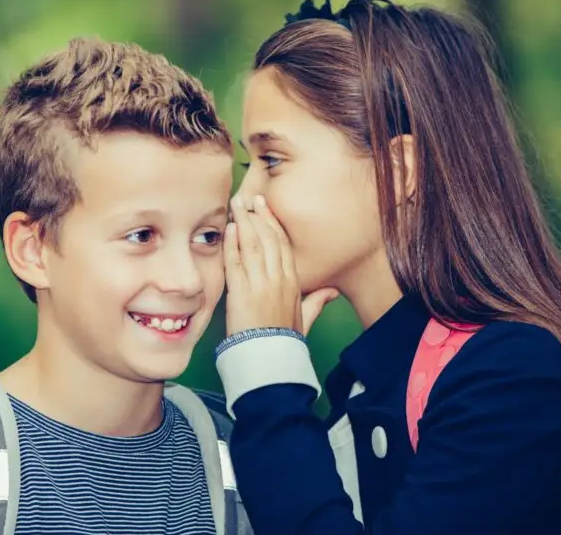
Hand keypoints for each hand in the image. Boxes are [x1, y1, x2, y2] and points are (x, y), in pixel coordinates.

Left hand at [224, 194, 338, 335]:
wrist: (270, 361)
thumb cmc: (285, 342)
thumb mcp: (305, 320)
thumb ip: (317, 302)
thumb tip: (332, 291)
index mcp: (294, 282)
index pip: (283, 245)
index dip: (273, 224)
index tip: (266, 208)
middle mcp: (278, 279)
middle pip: (268, 239)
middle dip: (258, 216)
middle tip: (249, 198)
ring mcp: (259, 284)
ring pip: (252, 245)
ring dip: (243, 222)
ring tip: (236, 205)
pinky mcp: (240, 293)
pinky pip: (235, 262)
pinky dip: (231, 244)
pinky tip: (228, 228)